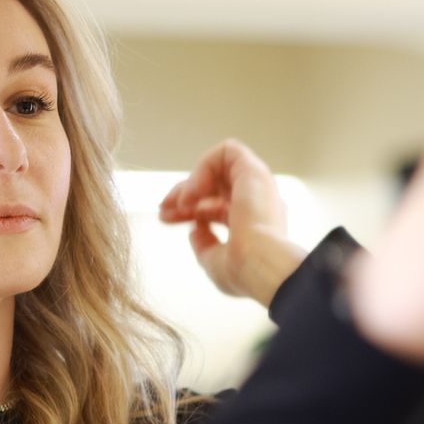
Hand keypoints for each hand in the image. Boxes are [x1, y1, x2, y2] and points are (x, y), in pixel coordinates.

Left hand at [159, 139, 307, 306]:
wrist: (261, 266)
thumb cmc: (243, 272)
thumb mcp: (214, 262)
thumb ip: (204, 244)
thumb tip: (195, 230)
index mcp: (253, 223)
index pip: (215, 206)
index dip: (186, 209)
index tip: (164, 218)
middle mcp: (257, 202)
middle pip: (214, 186)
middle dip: (182, 194)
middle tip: (163, 208)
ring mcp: (257, 185)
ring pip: (219, 167)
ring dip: (193, 182)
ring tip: (182, 204)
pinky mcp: (254, 170)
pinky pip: (227, 151)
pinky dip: (205, 166)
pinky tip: (196, 192)